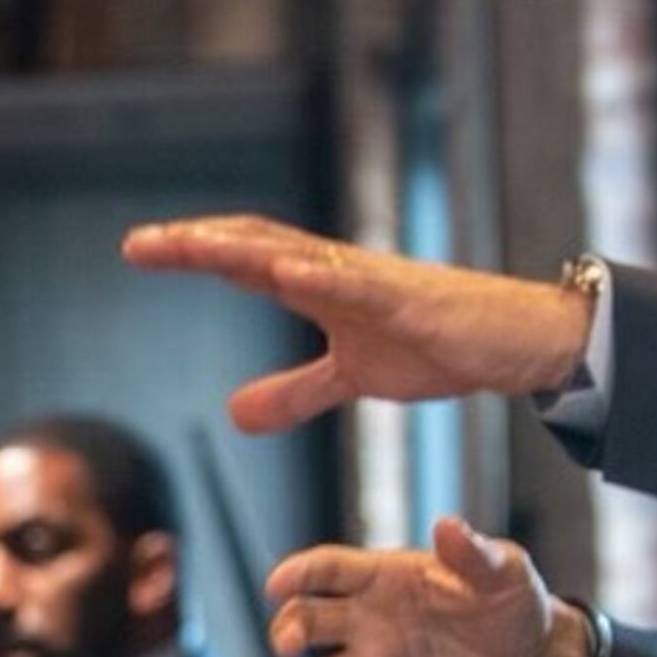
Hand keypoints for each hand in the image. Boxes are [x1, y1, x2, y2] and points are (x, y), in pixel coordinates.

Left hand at [122, 214, 594, 427]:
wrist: (518, 344)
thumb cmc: (440, 347)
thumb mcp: (353, 378)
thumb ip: (295, 391)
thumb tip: (234, 414)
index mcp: (322, 286)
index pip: (244, 259)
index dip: (193, 251)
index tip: (138, 250)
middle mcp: (341, 272)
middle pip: (256, 244)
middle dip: (197, 242)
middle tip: (139, 244)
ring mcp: (376, 282)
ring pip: (298, 253)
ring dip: (244, 249)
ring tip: (192, 244)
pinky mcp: (413, 303)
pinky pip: (361, 286)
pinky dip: (321, 277)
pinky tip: (285, 273)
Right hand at [264, 519, 591, 656]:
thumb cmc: (512, 600)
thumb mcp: (504, 571)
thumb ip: (473, 554)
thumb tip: (447, 525)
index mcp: (383, 577)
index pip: (328, 570)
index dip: (298, 574)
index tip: (276, 586)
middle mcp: (368, 620)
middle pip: (308, 622)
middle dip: (288, 631)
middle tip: (287, 646)